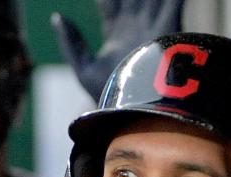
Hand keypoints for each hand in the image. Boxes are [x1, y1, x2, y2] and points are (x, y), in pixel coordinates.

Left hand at [51, 0, 186, 100]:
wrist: (140, 112)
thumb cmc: (113, 95)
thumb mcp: (85, 70)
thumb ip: (71, 44)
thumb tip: (56, 16)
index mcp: (117, 34)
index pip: (108, 3)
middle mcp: (136, 28)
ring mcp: (154, 26)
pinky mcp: (171, 28)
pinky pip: (174, 3)